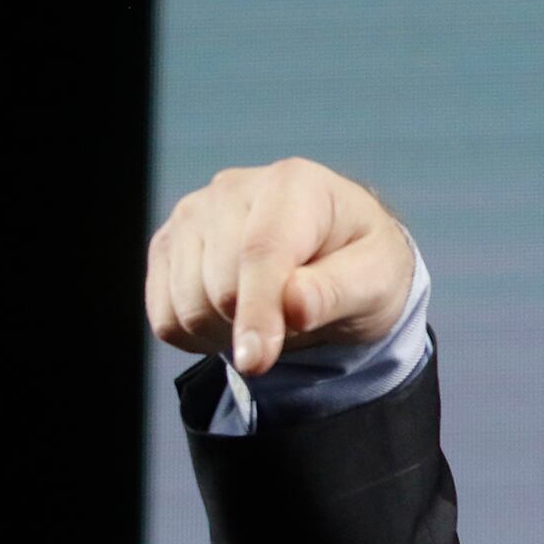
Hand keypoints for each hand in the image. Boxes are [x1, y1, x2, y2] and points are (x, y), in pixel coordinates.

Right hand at [145, 158, 416, 375]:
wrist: (337, 258)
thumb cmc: (362, 264)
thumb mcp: (378, 280)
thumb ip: (339, 291)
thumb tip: (294, 306)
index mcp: (293, 183)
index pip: (261, 251)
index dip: (258, 310)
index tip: (258, 359)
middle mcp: (232, 189)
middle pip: (220, 286)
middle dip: (259, 323)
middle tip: (299, 319)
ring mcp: (192, 216)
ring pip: (188, 306)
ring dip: (230, 333)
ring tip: (272, 315)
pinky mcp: (167, 247)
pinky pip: (165, 319)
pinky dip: (200, 337)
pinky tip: (237, 318)